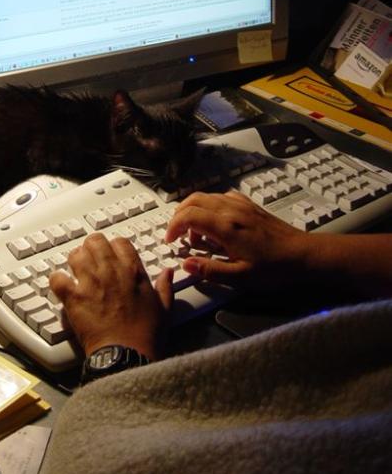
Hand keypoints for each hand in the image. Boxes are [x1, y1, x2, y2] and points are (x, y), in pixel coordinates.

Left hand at [49, 233, 172, 358]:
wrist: (127, 356)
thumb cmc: (146, 336)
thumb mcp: (164, 308)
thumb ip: (165, 287)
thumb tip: (168, 272)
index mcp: (133, 271)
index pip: (120, 242)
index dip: (114, 247)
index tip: (112, 256)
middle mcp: (110, 270)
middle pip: (95, 241)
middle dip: (92, 248)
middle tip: (91, 258)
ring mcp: (90, 282)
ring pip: (76, 254)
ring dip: (75, 261)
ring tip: (76, 270)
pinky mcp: (73, 297)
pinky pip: (57, 278)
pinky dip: (57, 280)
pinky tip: (62, 286)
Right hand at [165, 191, 307, 290]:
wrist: (303, 255)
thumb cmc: (275, 268)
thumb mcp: (241, 277)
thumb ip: (210, 271)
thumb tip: (186, 264)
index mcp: (226, 227)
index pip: (188, 216)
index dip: (173, 227)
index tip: (170, 241)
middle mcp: (231, 210)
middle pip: (193, 200)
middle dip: (179, 215)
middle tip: (177, 235)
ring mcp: (240, 205)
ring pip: (206, 196)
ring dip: (193, 211)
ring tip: (196, 235)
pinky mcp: (249, 205)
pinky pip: (221, 197)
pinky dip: (209, 206)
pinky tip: (215, 224)